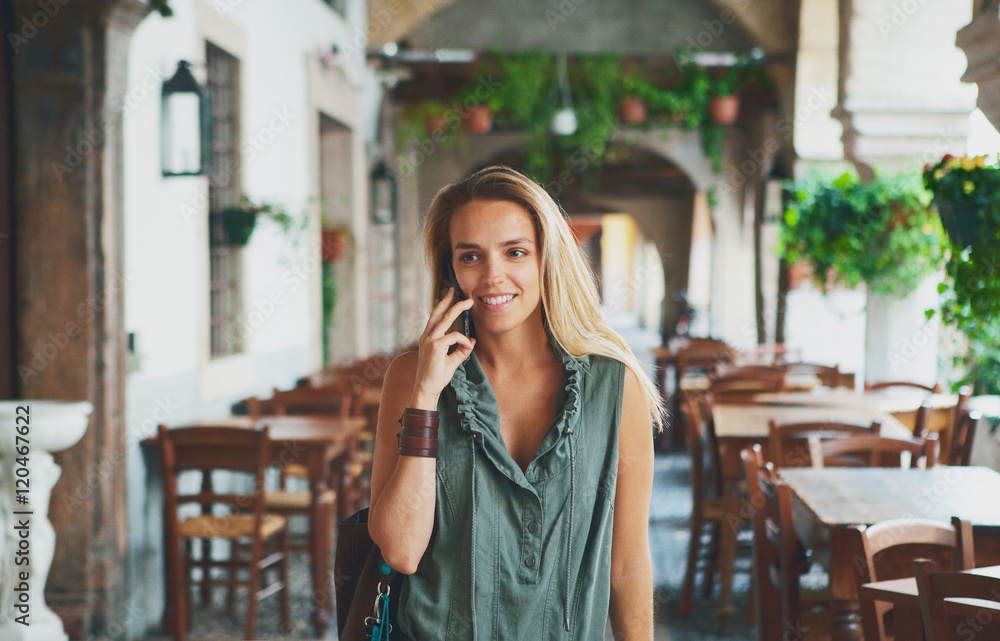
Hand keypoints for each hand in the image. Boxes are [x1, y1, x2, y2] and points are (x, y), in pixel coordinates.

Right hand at [411, 288, 475, 408]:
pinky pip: (454, 337)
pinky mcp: (435, 346)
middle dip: (449, 300)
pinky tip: (469, 345)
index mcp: (428, 338)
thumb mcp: (452, 361)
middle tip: (457, 291)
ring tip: (468, 303)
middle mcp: (427, 336)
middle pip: (438, 313)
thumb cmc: (437, 376)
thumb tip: (472, 340)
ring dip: (457, 309)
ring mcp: (430, 340)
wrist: (427, 389)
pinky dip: (464, 340)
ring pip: (446, 319)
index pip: (435, 317)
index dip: (443, 305)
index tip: (451, 295)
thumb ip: (461, 350)